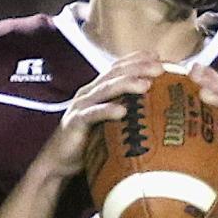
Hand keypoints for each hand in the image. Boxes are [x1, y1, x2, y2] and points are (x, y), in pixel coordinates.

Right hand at [28, 54, 162, 187]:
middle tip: (160, 68)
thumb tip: (154, 111)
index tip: (158, 56)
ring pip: (105, 90)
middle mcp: (89, 93)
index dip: (136, 59)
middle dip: (138, 67)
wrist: (58, 161)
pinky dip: (107, 111)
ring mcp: (81, 106)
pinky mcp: (75, 123)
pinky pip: (92, 115)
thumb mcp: (108, 123)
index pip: (117, 68)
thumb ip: (124, 112)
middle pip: (114, 74)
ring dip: (127, 84)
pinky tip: (122, 111)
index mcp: (97, 90)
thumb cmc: (87, 142)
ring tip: (146, 84)